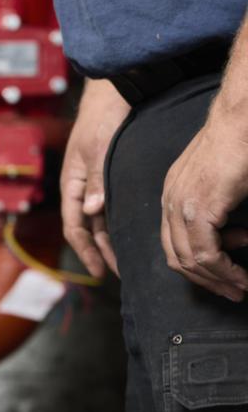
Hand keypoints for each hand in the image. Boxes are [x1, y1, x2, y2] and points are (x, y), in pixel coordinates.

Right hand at [61, 79, 129, 278]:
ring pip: (98, 220)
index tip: (99, 271)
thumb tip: (91, 212)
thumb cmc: (101, 118)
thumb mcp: (97, 150)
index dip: (85, 251)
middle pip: (87, 229)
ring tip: (126, 259)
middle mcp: (80, 187)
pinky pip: (108, 206)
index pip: (74, 226)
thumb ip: (95, 182)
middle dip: (100, 252)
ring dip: (109, 240)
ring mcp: (93, 182)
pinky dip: (116, 223)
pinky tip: (128, 232)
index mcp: (71, 183)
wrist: (112, 92)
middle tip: (119, 273)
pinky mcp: (106, 175)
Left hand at [161, 105, 247, 300]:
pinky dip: (223, 269)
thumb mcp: (223, 183)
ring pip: (189, 259)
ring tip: (242, 287)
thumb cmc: (242, 147)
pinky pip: (204, 251)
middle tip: (233, 291)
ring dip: (216, 279)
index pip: (173, 242)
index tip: (224, 277)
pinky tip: (242, 275)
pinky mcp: (199, 206)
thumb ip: (219, 210)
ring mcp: (181, 203)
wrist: (243, 120)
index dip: (197, 267)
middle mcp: (171, 200)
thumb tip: (234, 237)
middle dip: (206, 280)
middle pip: (176, 256)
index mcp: (173, 194)